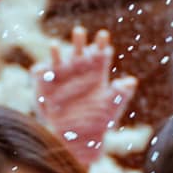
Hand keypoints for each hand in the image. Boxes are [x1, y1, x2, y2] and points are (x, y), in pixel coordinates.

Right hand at [34, 26, 136, 160]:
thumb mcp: (111, 107)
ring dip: (55, 53)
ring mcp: (62, 78)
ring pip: (58, 60)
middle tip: (79, 31)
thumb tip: (131, 81)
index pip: (100, 54)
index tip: (102, 35)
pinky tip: (42, 69)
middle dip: (78, 41)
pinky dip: (40, 71)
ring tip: (54, 46)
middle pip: (79, 52)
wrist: (78, 140)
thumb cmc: (98, 123)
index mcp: (97, 73)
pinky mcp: (47, 88)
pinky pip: (42, 76)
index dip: (101, 44)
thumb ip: (121, 93)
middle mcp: (79, 72)